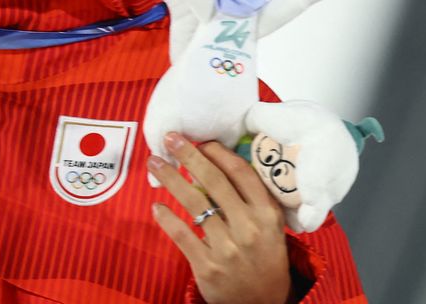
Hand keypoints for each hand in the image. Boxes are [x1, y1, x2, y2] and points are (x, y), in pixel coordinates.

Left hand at [149, 132, 291, 303]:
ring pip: (194, 203)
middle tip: (169, 138)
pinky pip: (182, 235)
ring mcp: (227, 248)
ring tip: (154, 163)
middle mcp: (248, 227)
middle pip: (214, 181)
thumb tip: (217, 162)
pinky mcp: (208, 267)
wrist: (263, 303)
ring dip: (170, 179)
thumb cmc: (264, 256)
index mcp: (267, 213)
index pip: (240, 173)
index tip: (200, 140)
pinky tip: (156, 205)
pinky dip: (166, 218)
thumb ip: (251, 198)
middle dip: (188, 156)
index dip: (217, 152)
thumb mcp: (270, 226)